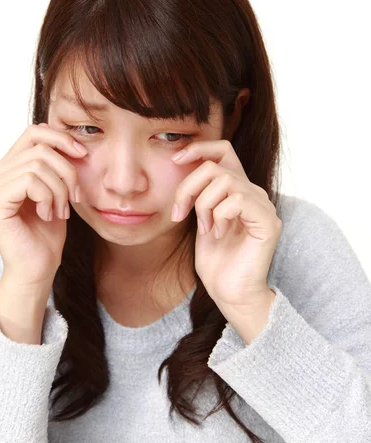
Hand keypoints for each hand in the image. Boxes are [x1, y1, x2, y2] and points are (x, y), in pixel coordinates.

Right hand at [0, 123, 86, 294]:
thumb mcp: (56, 190)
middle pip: (39, 146)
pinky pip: (30, 180)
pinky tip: (48, 215)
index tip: (83, 155)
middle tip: (74, 196)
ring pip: (38, 164)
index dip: (61, 138)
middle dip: (66, 170)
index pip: (33, 132)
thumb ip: (56, 164)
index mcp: (6, 168)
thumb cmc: (48, 233)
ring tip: (60, 210)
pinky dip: (48, 197)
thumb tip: (72, 138)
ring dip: (59, 189)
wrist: (38, 268)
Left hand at [171, 140, 281, 308]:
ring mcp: (263, 206)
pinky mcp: (268, 222)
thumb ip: (198, 193)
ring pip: (225, 181)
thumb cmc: (216, 261)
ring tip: (205, 229)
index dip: (199, 148)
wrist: (230, 293)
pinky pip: (238, 199)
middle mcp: (253, 193)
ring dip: (204, 205)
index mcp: (238, 189)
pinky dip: (220, 215)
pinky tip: (219, 234)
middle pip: (216, 166)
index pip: (223, 150)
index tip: (174, 160)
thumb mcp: (199, 218)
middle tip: (179, 213)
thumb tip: (181, 164)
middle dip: (188, 187)